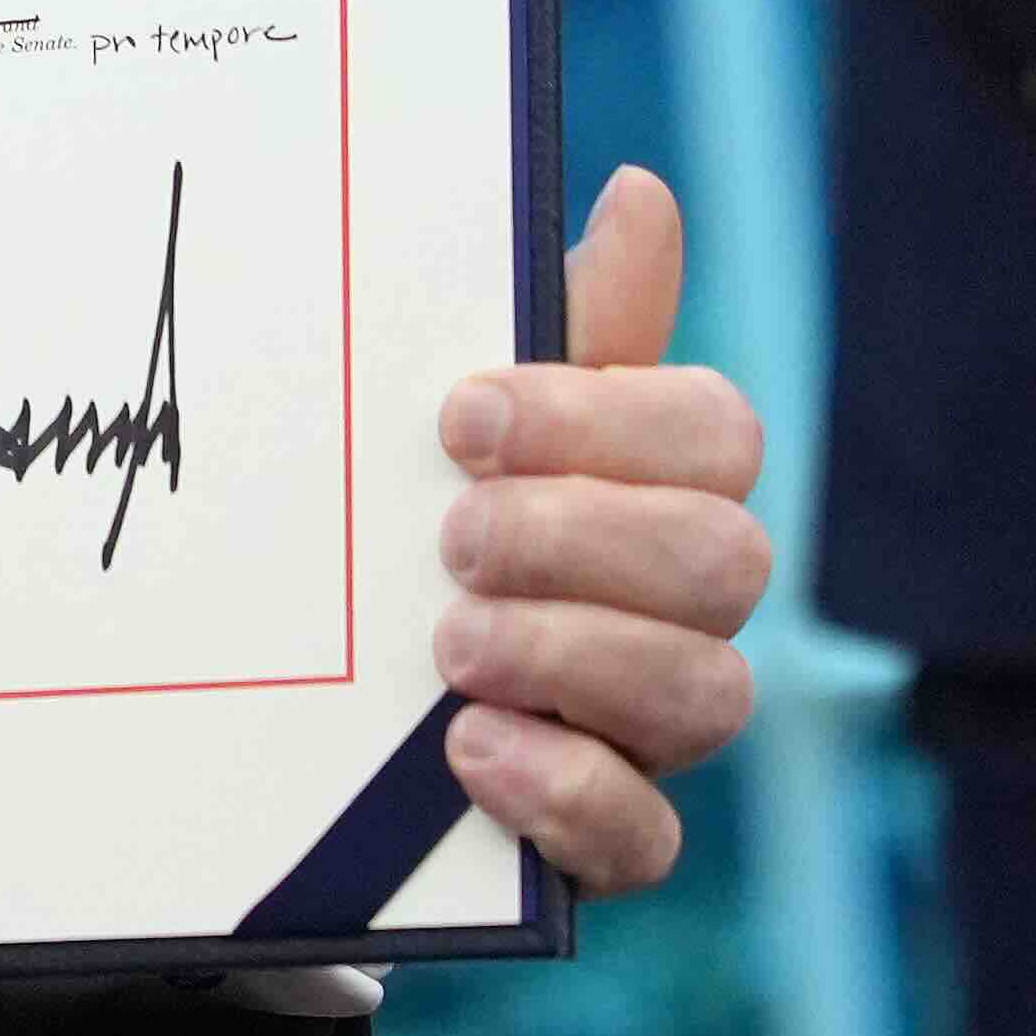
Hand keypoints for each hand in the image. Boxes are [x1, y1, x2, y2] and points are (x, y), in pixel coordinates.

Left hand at [434, 166, 770, 896]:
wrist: (310, 677)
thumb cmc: (418, 503)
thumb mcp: (466, 413)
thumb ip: (560, 323)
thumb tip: (642, 193)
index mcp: (663, 482)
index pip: (716, 434)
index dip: (600, 421)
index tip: (461, 418)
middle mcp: (684, 604)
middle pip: (726, 562)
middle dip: (581, 539)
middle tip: (452, 541)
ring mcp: (655, 726)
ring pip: (708, 695)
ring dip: (572, 657)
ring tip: (450, 645)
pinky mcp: (605, 836)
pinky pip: (646, 841)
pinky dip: (567, 796)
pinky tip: (474, 751)